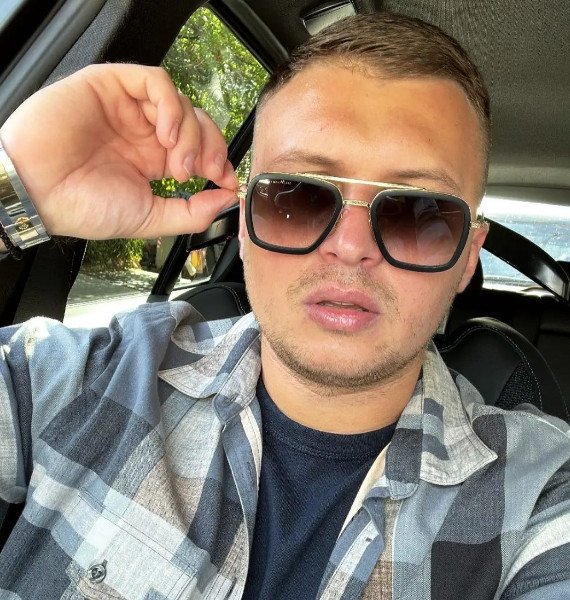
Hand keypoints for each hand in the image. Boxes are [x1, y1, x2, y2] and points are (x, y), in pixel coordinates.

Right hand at [0, 64, 237, 241]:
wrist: (38, 192)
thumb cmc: (83, 206)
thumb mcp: (149, 218)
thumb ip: (191, 212)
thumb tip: (226, 200)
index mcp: (152, 161)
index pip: (199, 150)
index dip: (219, 162)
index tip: (228, 181)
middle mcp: (143, 133)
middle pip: (197, 123)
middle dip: (212, 147)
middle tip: (208, 171)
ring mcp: (129, 108)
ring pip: (182, 103)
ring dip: (192, 132)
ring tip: (178, 161)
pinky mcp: (112, 85)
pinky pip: (156, 82)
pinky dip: (171, 105)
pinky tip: (167, 134)